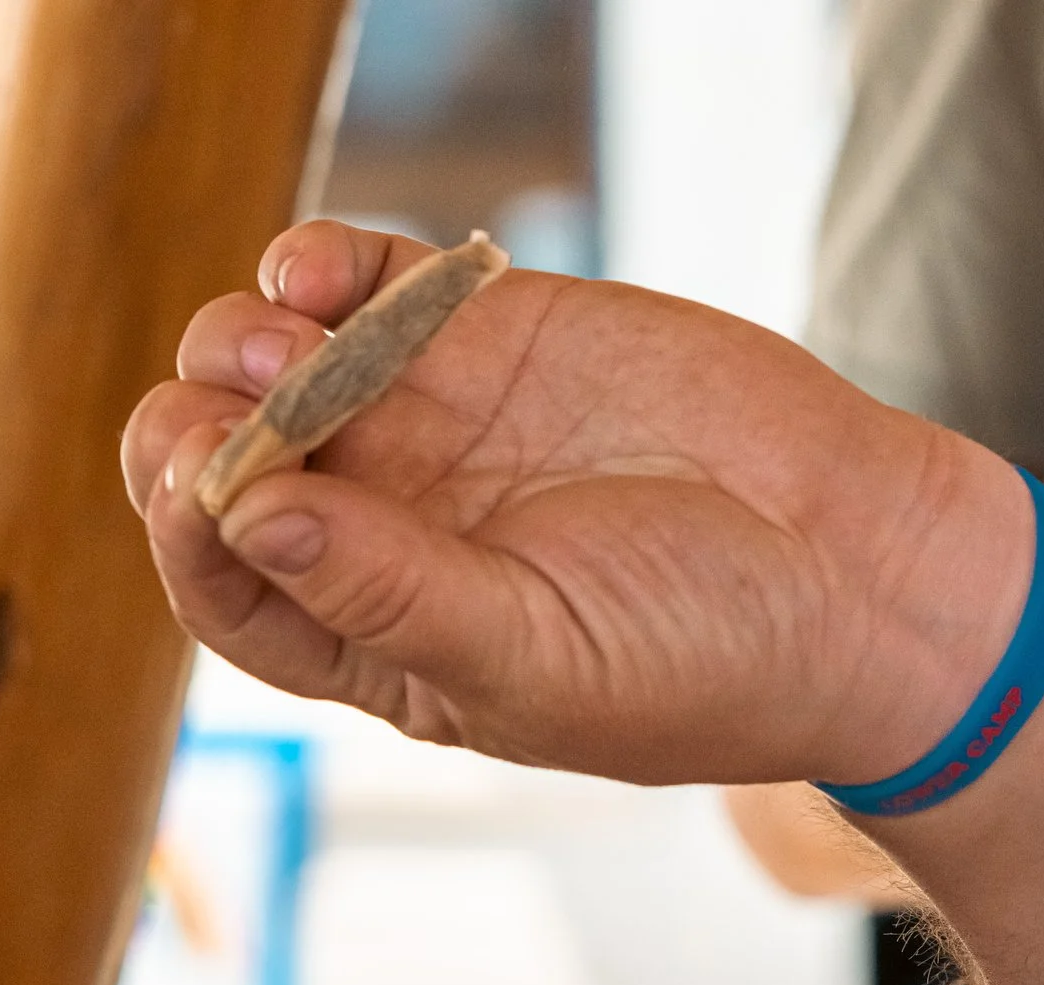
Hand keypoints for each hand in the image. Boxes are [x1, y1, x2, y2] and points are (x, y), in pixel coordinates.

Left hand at [122, 220, 1026, 787]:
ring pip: (266, 365)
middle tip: (208, 412)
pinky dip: (316, 266)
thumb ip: (387, 593)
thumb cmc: (701, 658)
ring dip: (242, 346)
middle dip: (186, 434)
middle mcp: (367, 525)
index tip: (196, 493)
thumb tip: (251, 518)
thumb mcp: (536, 660)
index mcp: (360, 634)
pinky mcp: (479, 329)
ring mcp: (416, 421)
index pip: (222, 587)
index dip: (187, 537)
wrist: (857, 573)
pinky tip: (310, 274)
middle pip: (215, 467)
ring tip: (282, 343)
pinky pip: (358, 283)